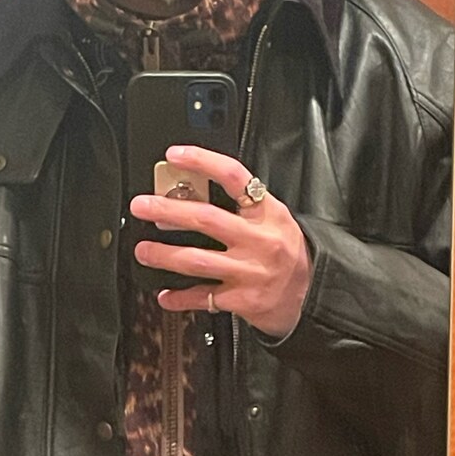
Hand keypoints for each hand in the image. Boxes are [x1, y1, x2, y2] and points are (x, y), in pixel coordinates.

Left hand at [131, 146, 311, 338]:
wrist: (312, 295)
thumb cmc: (287, 253)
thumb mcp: (274, 220)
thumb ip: (242, 206)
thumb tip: (191, 191)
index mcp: (268, 214)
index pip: (234, 177)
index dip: (203, 162)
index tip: (175, 155)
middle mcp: (259, 241)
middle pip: (206, 219)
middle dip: (167, 211)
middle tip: (142, 206)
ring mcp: (250, 272)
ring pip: (197, 260)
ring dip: (164, 255)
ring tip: (143, 251)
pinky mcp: (243, 300)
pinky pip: (205, 298)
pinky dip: (180, 297)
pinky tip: (165, 295)